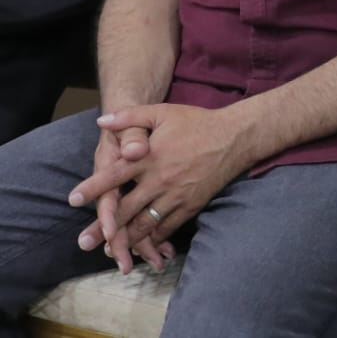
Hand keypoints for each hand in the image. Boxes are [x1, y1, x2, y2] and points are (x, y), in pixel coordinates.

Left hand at [69, 104, 248, 249]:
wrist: (235, 137)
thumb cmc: (196, 123)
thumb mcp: (163, 112)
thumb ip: (130, 116)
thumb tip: (101, 121)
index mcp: (149, 157)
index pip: (115, 175)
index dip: (93, 188)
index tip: (73, 200)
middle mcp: (160, 180)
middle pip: (126, 209)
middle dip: (103, 228)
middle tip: (82, 242)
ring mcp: (176, 195)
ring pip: (145, 224)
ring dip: (125, 240)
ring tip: (108, 252)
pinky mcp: (190, 205)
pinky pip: (168, 228)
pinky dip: (153, 240)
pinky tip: (141, 247)